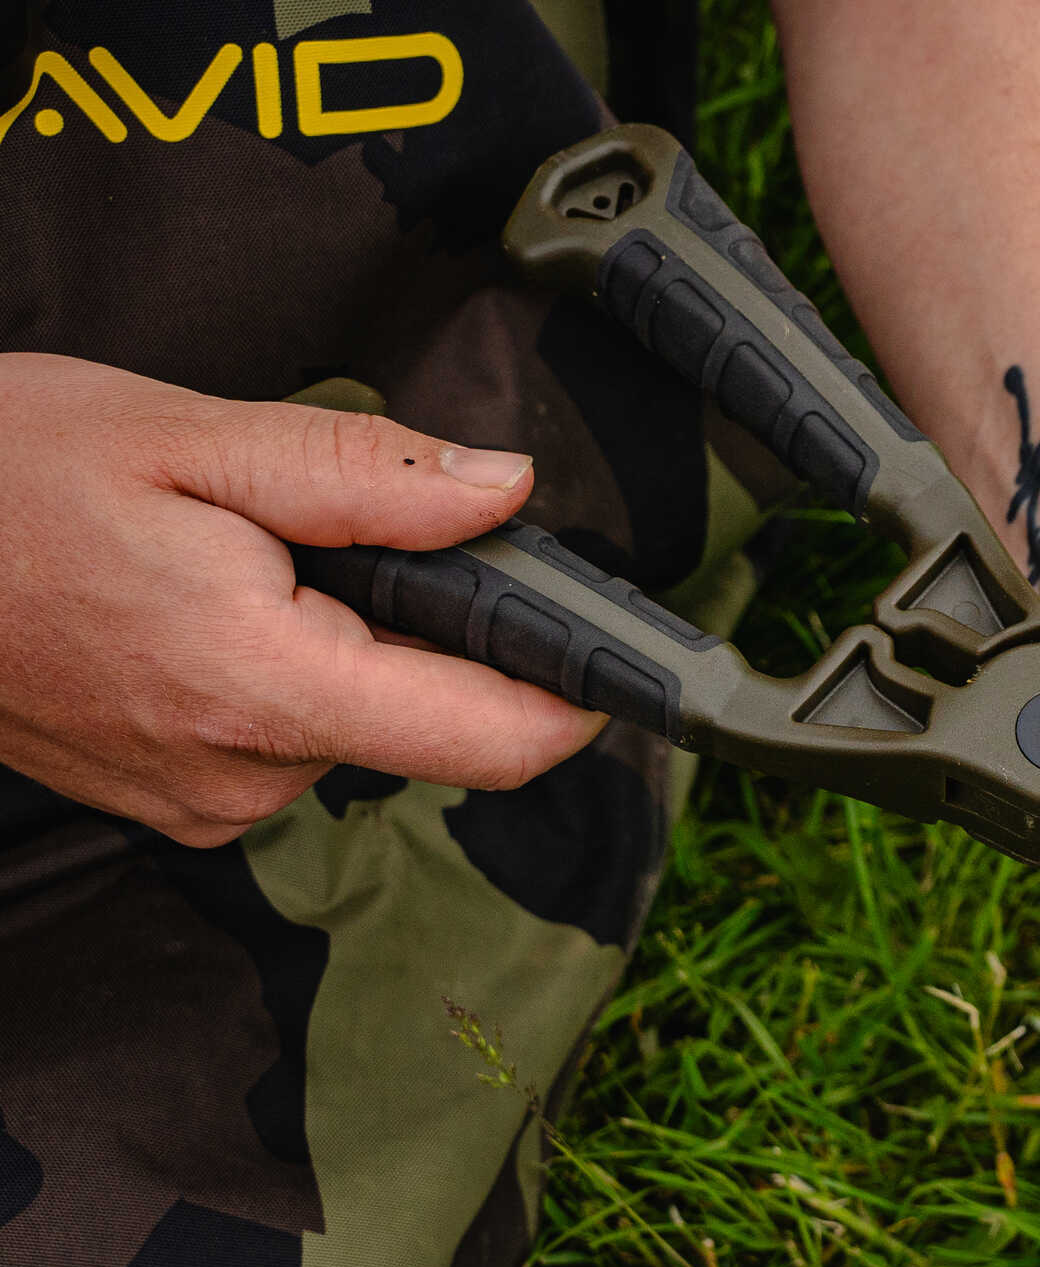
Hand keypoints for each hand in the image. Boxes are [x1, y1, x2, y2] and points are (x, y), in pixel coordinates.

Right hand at [0, 354, 603, 845]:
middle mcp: (246, 775)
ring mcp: (204, 803)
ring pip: (357, 724)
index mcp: (266, 687)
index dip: (576, 692)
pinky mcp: (175, 803)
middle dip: (422, 626)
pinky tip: (195, 610)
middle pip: (432, 720)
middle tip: (323, 532)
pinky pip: (285, 740)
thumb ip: (368, 476)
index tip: (609, 639)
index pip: (497, 740)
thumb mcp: (189, 435)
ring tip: (228, 562)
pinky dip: (279, 673)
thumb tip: (510, 493)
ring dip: (338, 644)